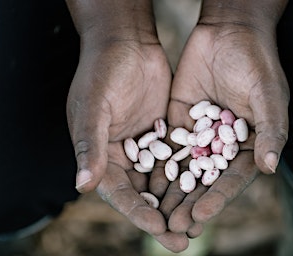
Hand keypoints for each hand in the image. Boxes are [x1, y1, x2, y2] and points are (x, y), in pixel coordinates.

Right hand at [66, 39, 192, 250]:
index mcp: (101, 157)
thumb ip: (91, 146)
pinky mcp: (166, 133)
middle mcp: (124, 157)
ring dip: (181, 202)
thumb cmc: (102, 72)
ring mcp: (147, 146)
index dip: (139, 213)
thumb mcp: (94, 108)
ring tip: (201, 223)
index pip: (121, 193)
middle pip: (146, 195)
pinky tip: (209, 189)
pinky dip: (192, 174)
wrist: (126, 42)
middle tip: (186, 240)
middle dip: (164, 218)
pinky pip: (180, 158)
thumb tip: (83, 187)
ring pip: (166, 181)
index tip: (159, 229)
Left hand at [158, 8, 288, 234]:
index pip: (234, 179)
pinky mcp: (180, 121)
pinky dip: (157, 165)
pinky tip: (144, 183)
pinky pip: (168, 147)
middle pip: (207, 181)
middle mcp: (225, 145)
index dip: (218, 198)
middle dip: (191, 204)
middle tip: (174, 227)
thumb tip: (269, 166)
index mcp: (250, 145)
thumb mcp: (267, 94)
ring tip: (157, 216)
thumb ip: (270, 129)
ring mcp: (201, 135)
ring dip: (172, 193)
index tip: (201, 216)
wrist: (230, 30)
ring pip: (185, 169)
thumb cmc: (257, 61)